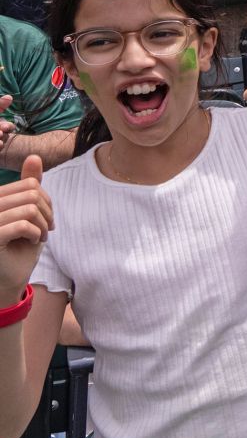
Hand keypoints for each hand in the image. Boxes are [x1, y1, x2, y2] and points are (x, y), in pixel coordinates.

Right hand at [0, 146, 51, 300]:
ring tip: (40, 236)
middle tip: (47, 229)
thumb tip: (34, 157)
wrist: (8, 280)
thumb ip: (28, 187)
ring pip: (28, 208)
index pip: (29, 184)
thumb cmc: (18, 247)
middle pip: (31, 193)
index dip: (46, 200)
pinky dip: (35, 232)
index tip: (47, 219)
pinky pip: (22, 224)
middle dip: (47, 211)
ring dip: (43, 224)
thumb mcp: (27, 214)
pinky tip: (34, 241)